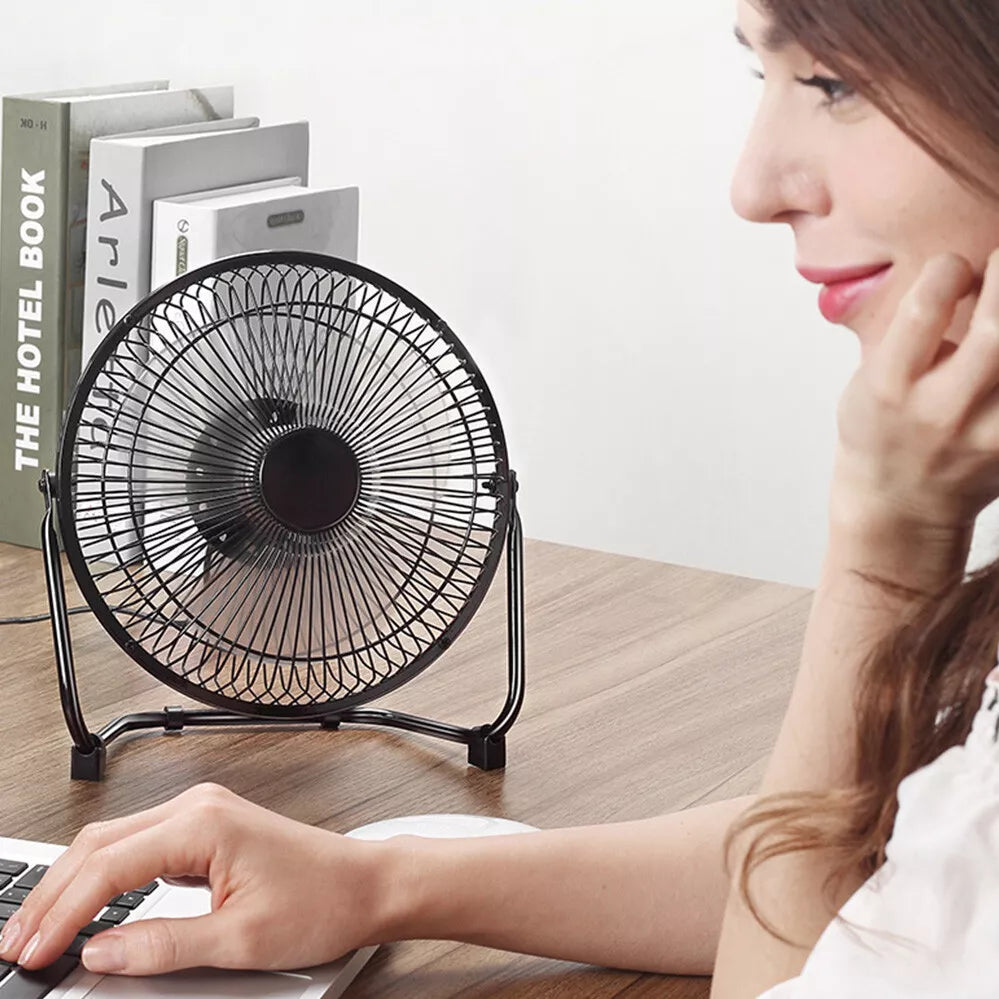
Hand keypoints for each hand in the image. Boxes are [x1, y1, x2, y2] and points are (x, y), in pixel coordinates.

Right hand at [0, 783, 391, 975]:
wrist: (366, 884)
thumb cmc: (321, 901)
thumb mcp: (239, 939)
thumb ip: (162, 945)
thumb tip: (99, 953)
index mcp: (202, 824)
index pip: (108, 868)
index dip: (62, 915)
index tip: (32, 953)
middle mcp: (198, 807)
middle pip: (99, 845)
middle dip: (52, 895)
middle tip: (17, 943)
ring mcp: (202, 813)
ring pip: (114, 841)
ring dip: (73, 884)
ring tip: (40, 929)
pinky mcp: (206, 828)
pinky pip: (139, 845)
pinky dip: (104, 876)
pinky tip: (87, 904)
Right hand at [832, 250, 998, 534]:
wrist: (899, 506)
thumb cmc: (881, 429)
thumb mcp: (869, 377)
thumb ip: (909, 328)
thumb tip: (966, 262)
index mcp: (889, 387)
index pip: (923, 310)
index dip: (948, 272)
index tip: (955, 268)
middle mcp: (939, 413)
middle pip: (996, 331)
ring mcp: (986, 435)